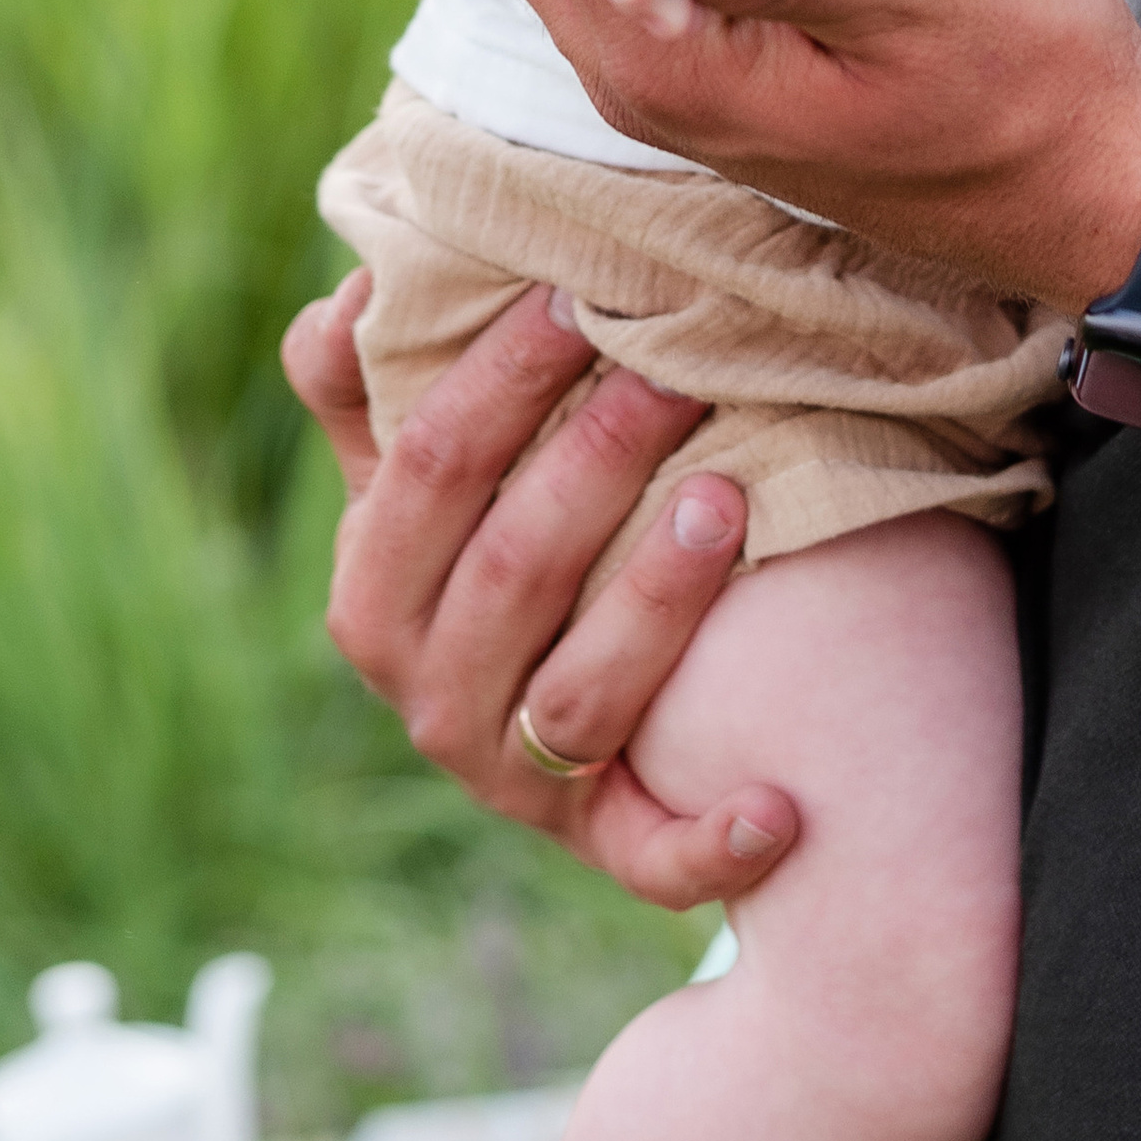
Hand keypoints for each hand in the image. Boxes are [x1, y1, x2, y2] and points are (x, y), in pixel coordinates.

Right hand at [282, 265, 797, 905]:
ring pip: (583, 695)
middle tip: (679, 373)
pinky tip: (782, 805)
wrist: (555, 721)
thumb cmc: (486, 545)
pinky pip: (653, 856)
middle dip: (596, 461)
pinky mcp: (604, 846)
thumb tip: (358, 285)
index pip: (426, 473)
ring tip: (727, 503)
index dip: (497, 380)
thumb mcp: (405, 478)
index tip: (576, 298)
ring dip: (655, 601)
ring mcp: (516, 780)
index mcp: (373, 598)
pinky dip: (713, 843)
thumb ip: (364, 381)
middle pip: (514, 570)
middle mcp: (431, 700)